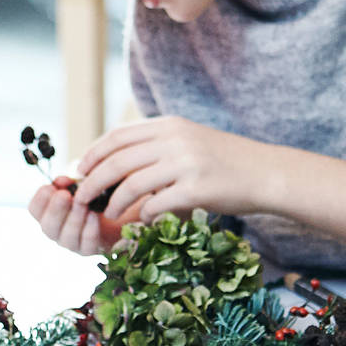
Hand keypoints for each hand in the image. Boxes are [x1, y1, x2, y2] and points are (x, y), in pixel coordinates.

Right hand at [28, 180, 124, 256]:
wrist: (118, 213)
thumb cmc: (95, 195)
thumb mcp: (81, 184)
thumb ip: (69, 182)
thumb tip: (61, 181)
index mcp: (49, 213)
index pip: (35, 210)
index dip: (40, 199)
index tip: (49, 187)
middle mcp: (57, 231)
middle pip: (48, 226)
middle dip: (55, 209)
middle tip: (64, 195)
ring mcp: (72, 243)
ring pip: (66, 237)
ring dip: (73, 219)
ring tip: (82, 204)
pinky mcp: (89, 251)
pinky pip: (86, 245)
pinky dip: (89, 230)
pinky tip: (94, 216)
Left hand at [68, 117, 266, 227]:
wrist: (266, 173)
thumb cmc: (226, 162)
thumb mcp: (189, 141)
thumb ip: (156, 146)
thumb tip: (115, 162)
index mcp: (168, 125)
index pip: (117, 136)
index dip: (92, 153)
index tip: (79, 170)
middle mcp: (174, 139)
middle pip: (117, 160)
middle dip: (92, 181)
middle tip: (80, 198)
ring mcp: (186, 163)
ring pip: (131, 183)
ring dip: (112, 202)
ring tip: (107, 214)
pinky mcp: (197, 188)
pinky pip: (156, 204)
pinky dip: (143, 215)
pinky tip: (142, 220)